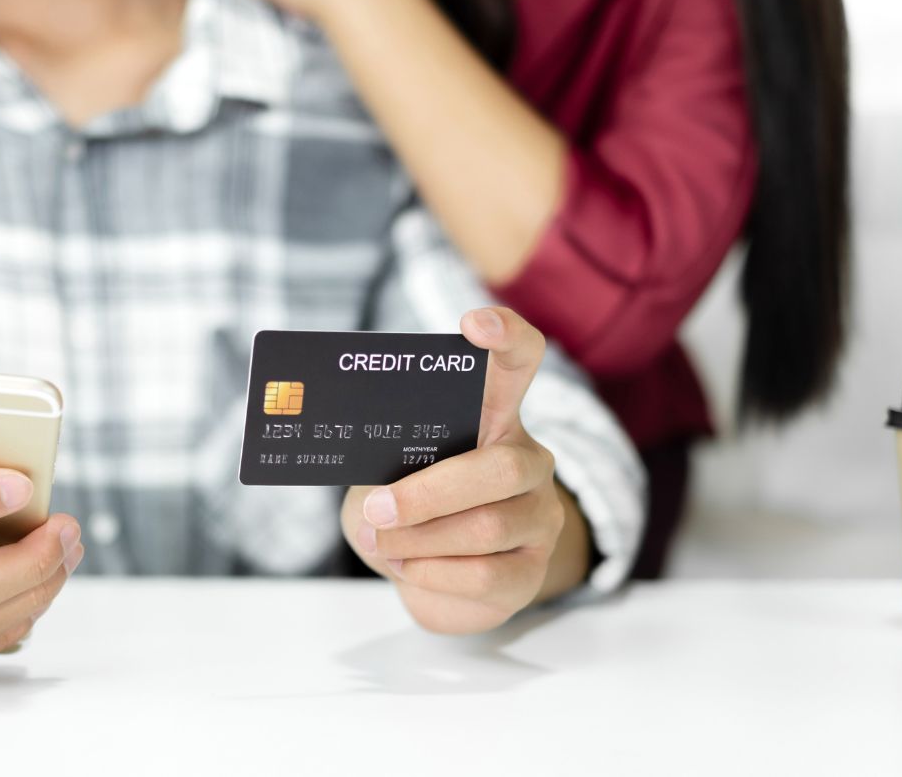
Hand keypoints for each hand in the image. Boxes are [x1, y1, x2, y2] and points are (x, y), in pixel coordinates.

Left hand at [341, 308, 587, 633]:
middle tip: (376, 509)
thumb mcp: (383, 474)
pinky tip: (407, 567)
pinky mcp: (533, 570)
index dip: (505, 337)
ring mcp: (540, 515)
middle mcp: (529, 460)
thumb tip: (361, 475)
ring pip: (487, 527)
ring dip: (419, 540)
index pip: (518, 362)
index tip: (473, 325)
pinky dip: (432, 573)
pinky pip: (485, 574)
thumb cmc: (406, 509)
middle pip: (499, 467)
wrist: (432, 578)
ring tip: (381, 542)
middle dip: (428, 493)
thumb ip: (379, 462)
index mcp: (493, 417)